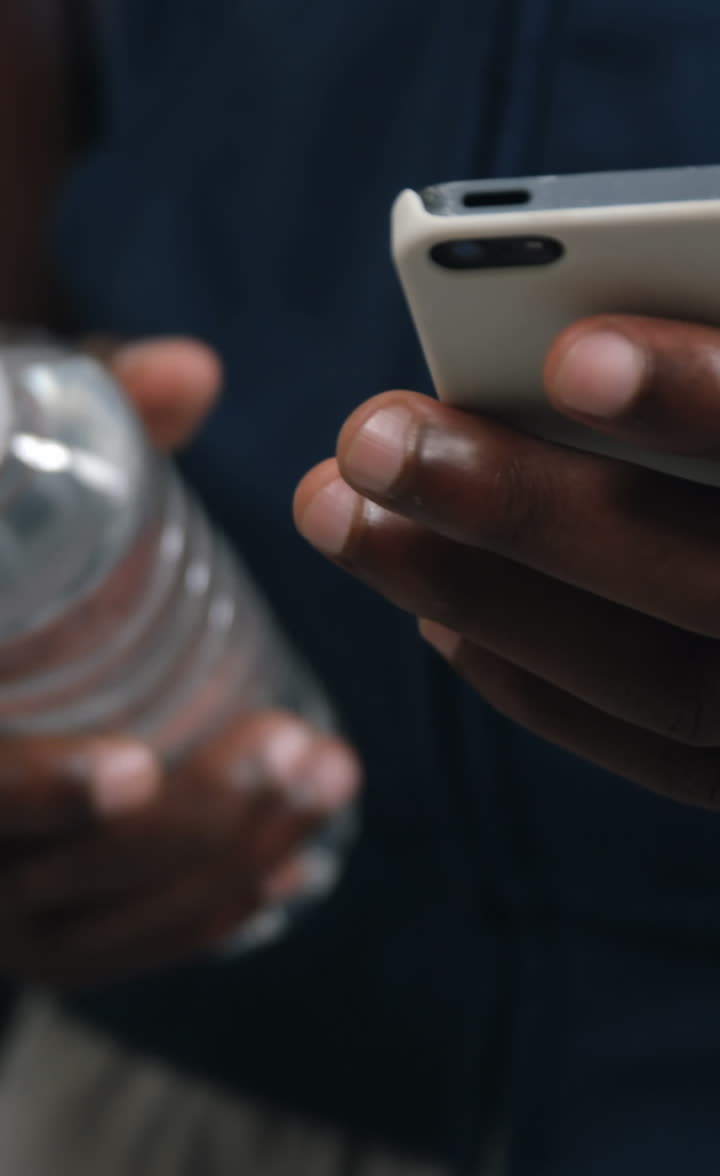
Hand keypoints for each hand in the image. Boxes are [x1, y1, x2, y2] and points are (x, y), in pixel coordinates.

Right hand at [0, 337, 358, 985]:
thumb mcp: (19, 465)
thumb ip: (86, 410)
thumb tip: (193, 368)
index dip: (29, 789)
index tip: (135, 766)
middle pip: (34, 878)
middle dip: (179, 830)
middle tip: (302, 758)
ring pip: (77, 925)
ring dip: (209, 871)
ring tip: (321, 786)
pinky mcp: (23, 908)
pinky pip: (95, 949)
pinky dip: (186, 921)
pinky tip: (278, 872)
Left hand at [295, 314, 719, 811]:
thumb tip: (601, 329)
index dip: (709, 398)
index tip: (571, 358)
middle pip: (716, 587)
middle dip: (529, 512)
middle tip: (368, 438)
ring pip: (666, 686)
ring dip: (489, 598)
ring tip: (345, 515)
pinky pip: (663, 753)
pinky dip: (540, 684)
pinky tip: (436, 620)